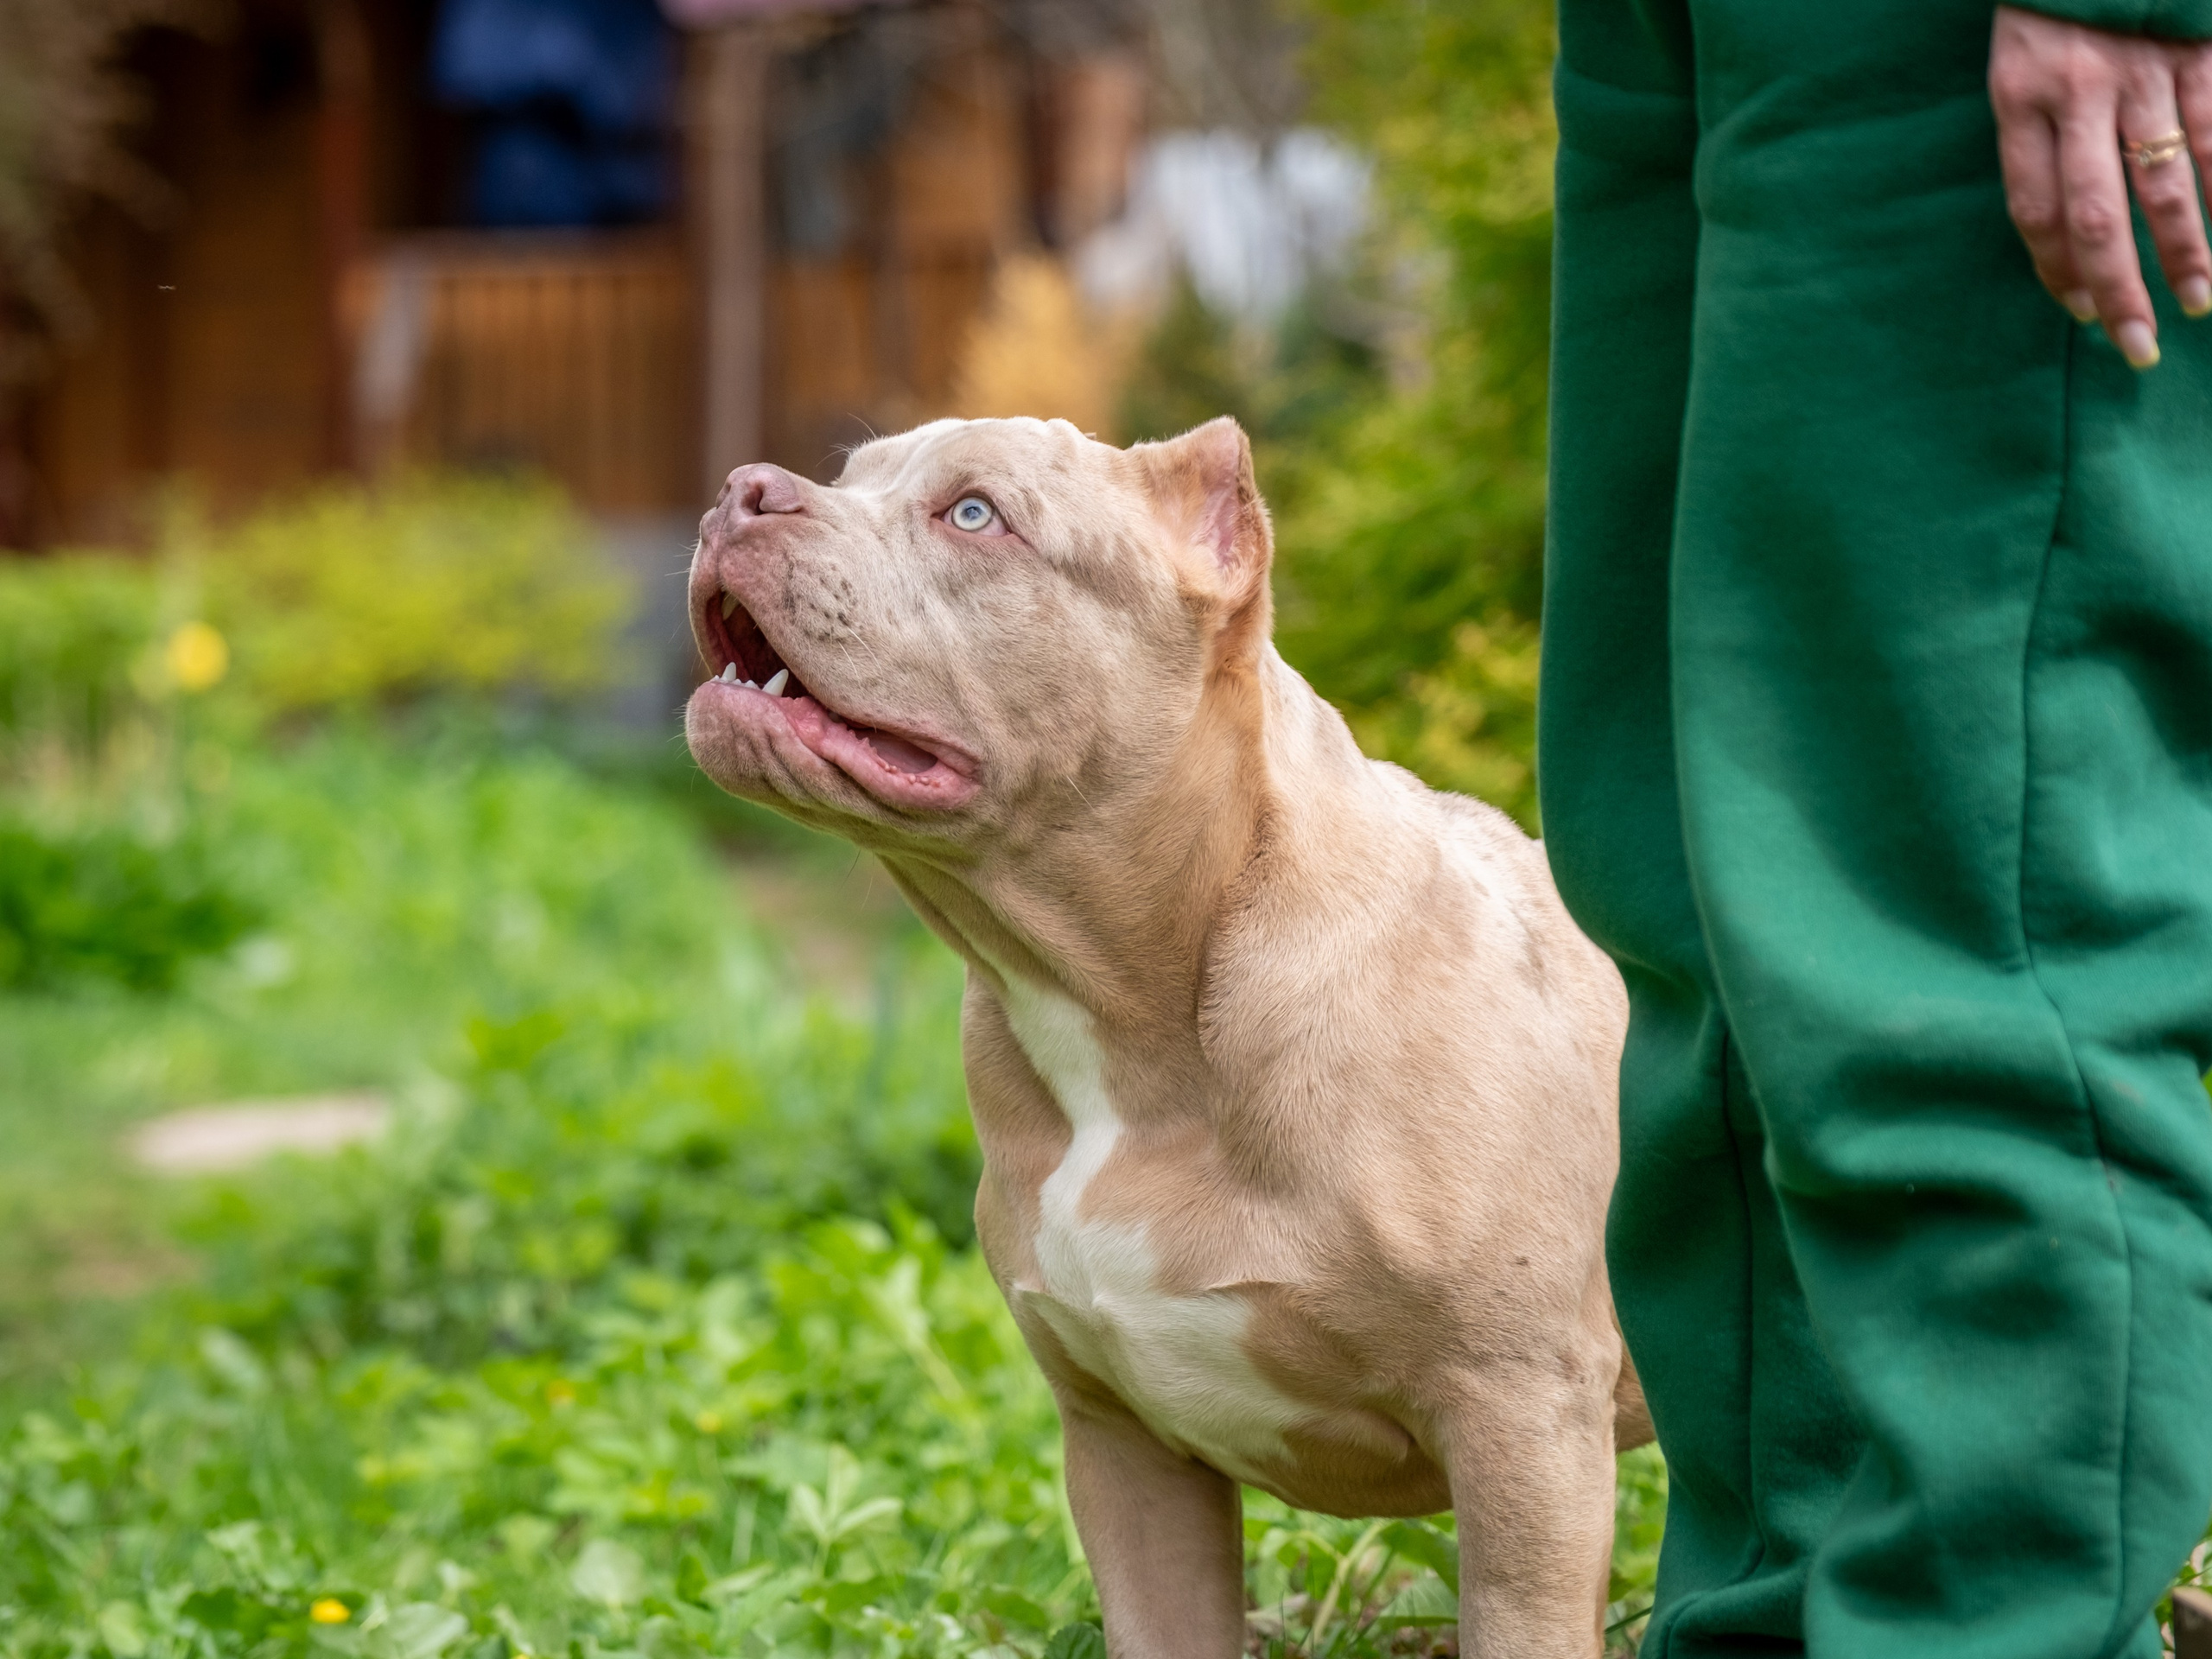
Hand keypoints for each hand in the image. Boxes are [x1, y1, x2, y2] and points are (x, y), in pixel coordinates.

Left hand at [1990, 5, 2211, 367]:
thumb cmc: (2053, 5)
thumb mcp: (2018, 65)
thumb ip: (2037, 139)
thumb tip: (2063, 234)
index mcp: (2021, 97)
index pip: (2035, 210)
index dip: (2058, 271)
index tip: (2082, 314)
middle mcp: (2081, 90)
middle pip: (2098, 215)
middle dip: (2120, 288)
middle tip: (2137, 347)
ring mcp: (2146, 70)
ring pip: (2168, 182)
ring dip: (2188, 250)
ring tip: (2197, 302)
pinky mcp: (2198, 49)